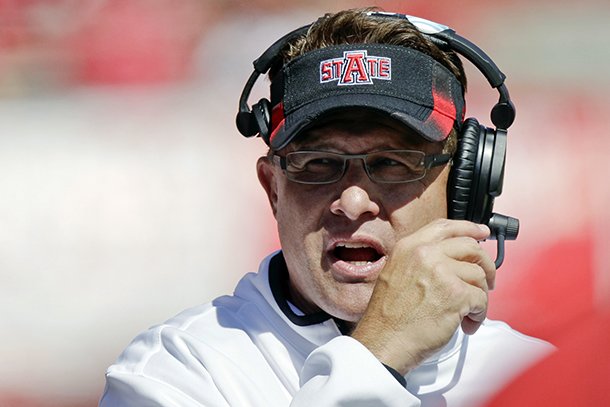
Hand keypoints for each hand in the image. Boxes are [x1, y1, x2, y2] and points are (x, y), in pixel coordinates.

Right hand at [350, 219, 494, 374]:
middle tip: (488, 281)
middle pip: (470, 247)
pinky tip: (466, 324)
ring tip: (467, 313)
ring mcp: (441, 272)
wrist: (384, 340)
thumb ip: (422, 260)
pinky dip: (479, 315)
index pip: (445, 227)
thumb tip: (455, 259)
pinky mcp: (456, 294)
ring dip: (480, 297)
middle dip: (485, 265)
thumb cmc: (389, 316)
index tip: (482, 232)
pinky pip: (481, 299)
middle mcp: (424, 254)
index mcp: (409, 247)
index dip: (469, 228)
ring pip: (479, 275)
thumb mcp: (396, 274)